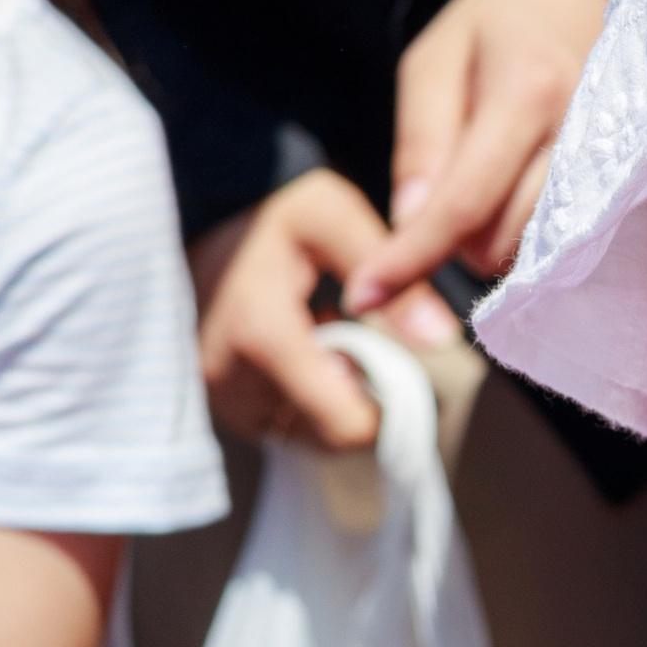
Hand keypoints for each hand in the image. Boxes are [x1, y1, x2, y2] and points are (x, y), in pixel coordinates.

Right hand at [191, 170, 455, 449]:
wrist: (203, 214)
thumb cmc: (275, 211)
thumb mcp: (337, 221)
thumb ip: (392, 277)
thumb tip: (443, 339)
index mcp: (262, 337)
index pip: (345, 426)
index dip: (381, 402)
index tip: (387, 357)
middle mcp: (230, 378)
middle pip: (328, 434)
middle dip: (353, 394)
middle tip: (350, 335)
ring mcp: (216, 394)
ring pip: (304, 433)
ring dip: (326, 396)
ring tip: (319, 336)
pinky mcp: (213, 400)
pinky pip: (276, 424)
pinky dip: (297, 397)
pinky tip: (295, 349)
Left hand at [341, 0, 611, 320]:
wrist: (575, 0)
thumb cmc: (492, 28)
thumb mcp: (431, 63)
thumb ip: (421, 141)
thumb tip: (410, 222)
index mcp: (528, 91)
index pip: (462, 202)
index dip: (409, 257)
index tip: (362, 297)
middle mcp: (582, 132)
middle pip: (501, 239)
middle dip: (454, 243)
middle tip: (441, 195)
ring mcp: (617, 163)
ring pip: (535, 251)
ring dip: (491, 242)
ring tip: (483, 188)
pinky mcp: (630, 186)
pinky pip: (570, 245)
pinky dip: (528, 240)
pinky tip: (516, 200)